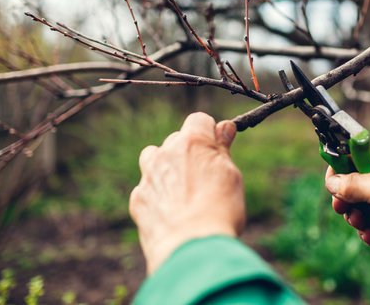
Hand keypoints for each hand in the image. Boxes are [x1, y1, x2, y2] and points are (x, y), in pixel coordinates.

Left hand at [130, 112, 244, 274]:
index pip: (199, 120)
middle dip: (189, 152)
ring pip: (154, 158)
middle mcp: (166, 153)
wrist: (190, 250)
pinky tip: (172, 213)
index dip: (210, 133)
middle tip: (206, 177)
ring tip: (183, 190)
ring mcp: (148, 176)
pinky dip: (157, 195)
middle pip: (176, 139)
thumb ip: (223, 150)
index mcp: (193, 142)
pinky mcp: (138, 199)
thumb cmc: (219, 211)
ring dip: (166, 167)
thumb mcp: (231, 176)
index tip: (219, 148)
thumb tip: (224, 128)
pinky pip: (147, 188)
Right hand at [325, 145, 369, 263]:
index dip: (336, 174)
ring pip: (359, 206)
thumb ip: (351, 185)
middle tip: (346, 213)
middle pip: (349, 185)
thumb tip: (331, 183)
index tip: (333, 191)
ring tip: (364, 228)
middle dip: (345, 202)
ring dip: (357, 219)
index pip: (346, 158)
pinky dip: (369, 229)